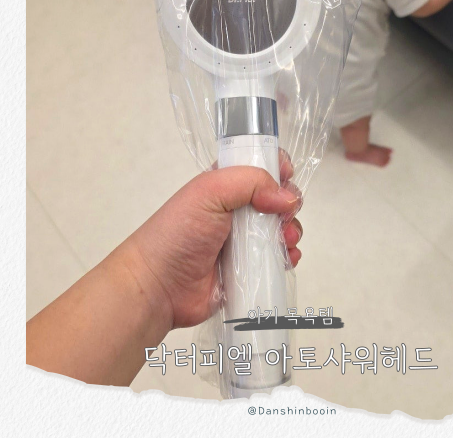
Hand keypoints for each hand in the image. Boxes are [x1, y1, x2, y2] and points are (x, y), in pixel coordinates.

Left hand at [126, 160, 302, 329]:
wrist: (160, 286)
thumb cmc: (178, 233)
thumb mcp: (210, 191)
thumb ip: (250, 182)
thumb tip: (286, 199)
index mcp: (226, 184)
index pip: (259, 164)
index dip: (278, 165)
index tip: (287, 174)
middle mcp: (237, 209)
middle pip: (278, 197)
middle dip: (289, 203)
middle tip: (284, 215)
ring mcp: (245, 239)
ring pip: (282, 227)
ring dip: (292, 231)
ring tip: (286, 240)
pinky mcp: (250, 266)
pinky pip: (279, 257)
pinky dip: (289, 255)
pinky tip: (287, 257)